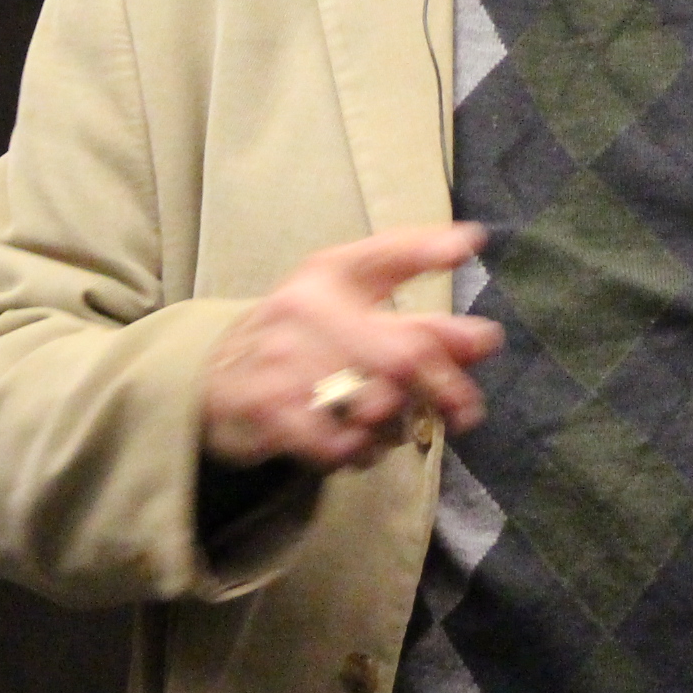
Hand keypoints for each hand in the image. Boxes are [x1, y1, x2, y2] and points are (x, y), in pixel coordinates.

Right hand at [202, 224, 503, 470]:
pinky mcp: (273, 415)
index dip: (443, 298)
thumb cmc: (296, 325)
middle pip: (402, 357)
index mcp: (329, 275)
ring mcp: (287, 368)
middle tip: (466, 411)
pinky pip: (341, 445)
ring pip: (379, 408)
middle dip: (447, 388)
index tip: (482, 320)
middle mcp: (308, 315)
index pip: (390, 270)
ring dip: (399, 425)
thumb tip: (471, 241)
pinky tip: (361, 444)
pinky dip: (363, 452)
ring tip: (394, 421)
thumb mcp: (341, 279)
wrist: (210, 373)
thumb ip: (405, 261)